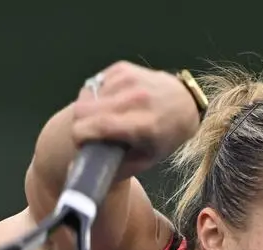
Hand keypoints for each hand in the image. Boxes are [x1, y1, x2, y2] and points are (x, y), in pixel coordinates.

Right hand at [71, 61, 201, 176]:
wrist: (184, 103)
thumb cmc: (162, 137)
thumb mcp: (145, 161)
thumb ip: (114, 168)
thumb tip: (78, 169)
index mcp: (143, 124)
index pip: (97, 125)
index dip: (79, 136)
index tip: (80, 144)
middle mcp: (136, 98)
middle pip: (83, 109)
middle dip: (79, 124)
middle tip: (88, 132)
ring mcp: (129, 79)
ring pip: (85, 96)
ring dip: (89, 110)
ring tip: (105, 117)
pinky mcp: (123, 68)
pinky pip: (94, 84)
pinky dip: (97, 96)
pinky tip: (112, 102)